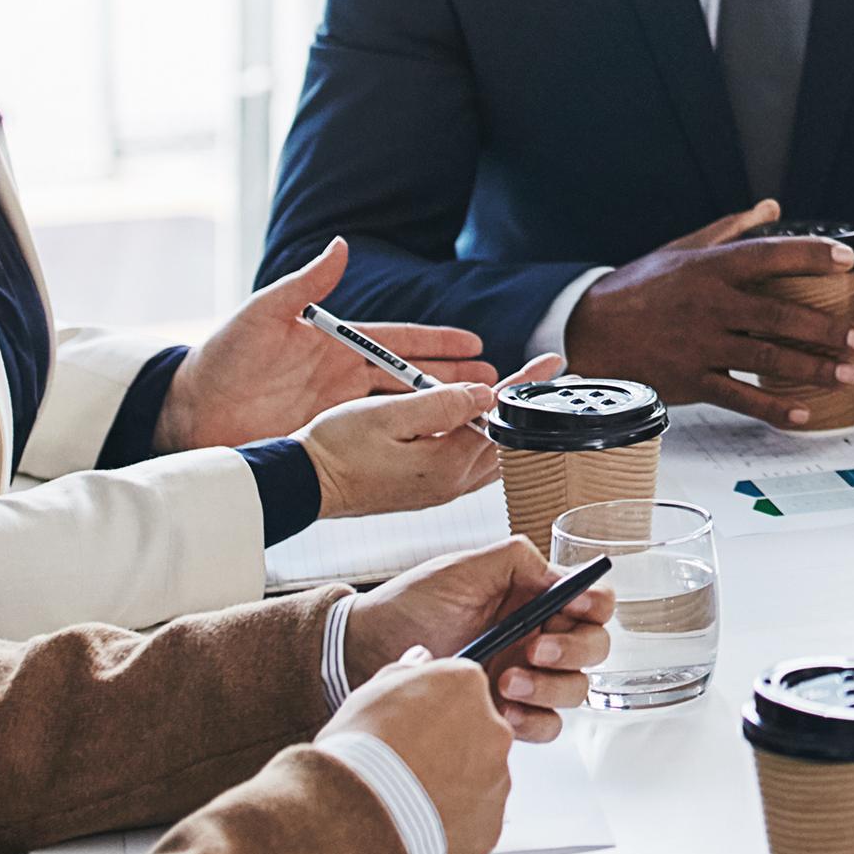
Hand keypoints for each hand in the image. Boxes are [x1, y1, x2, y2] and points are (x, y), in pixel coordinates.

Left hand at [163, 236, 493, 450]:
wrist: (189, 412)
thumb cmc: (221, 358)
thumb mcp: (263, 314)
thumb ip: (305, 284)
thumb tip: (340, 247)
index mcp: (334, 342)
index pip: (397, 340)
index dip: (436, 342)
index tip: (475, 344)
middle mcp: (342, 375)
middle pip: (410, 377)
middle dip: (453, 379)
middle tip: (495, 383)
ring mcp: (336, 409)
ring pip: (400, 410)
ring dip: (437, 412)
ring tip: (477, 417)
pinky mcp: (325, 437)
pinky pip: (374, 439)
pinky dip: (405, 441)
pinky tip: (431, 448)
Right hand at [299, 358, 562, 518]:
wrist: (302, 485)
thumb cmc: (335, 449)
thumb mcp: (388, 415)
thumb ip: (441, 403)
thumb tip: (485, 393)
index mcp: (447, 463)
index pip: (498, 417)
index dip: (524, 385)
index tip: (551, 363)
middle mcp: (450, 483)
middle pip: (503, 440)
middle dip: (525, 406)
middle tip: (549, 377)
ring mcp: (439, 490)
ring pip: (489, 455)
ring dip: (506, 424)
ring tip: (523, 398)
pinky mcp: (425, 491)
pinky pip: (469, 463)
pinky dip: (484, 440)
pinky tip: (483, 424)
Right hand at [321, 647, 513, 853]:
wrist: (359, 814)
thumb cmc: (360, 750)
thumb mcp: (371, 693)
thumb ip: (405, 671)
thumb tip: (420, 658)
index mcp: (468, 686)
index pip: (462, 689)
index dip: (432, 709)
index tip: (412, 725)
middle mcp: (495, 728)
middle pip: (478, 733)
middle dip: (450, 747)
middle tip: (410, 764)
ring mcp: (498, 779)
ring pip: (480, 778)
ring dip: (454, 785)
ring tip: (410, 797)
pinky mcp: (491, 824)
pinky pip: (476, 819)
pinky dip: (454, 821)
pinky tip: (421, 822)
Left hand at [345, 535, 616, 741]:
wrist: (366, 651)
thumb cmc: (411, 604)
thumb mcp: (462, 569)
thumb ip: (516, 561)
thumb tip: (560, 576)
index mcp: (533, 597)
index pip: (592, 601)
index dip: (595, 604)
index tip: (573, 609)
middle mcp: (538, 636)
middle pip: (594, 647)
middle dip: (573, 650)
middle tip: (533, 650)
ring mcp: (527, 677)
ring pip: (576, 689)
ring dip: (551, 686)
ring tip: (506, 681)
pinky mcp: (509, 713)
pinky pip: (548, 724)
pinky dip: (535, 720)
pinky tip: (503, 711)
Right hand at [564, 199, 853, 426]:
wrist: (588, 332)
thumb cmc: (638, 288)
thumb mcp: (681, 250)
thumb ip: (731, 229)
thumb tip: (772, 206)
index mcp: (710, 268)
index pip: (770, 255)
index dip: (811, 255)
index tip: (848, 258)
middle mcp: (710, 305)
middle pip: (779, 315)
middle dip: (826, 328)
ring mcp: (701, 345)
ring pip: (767, 358)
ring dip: (812, 368)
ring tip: (847, 374)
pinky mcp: (692, 381)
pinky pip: (740, 397)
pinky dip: (774, 409)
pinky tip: (803, 414)